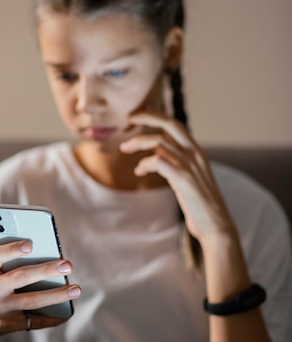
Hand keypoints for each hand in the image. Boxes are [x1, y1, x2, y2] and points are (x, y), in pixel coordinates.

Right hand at [0, 240, 80, 338]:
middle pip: (19, 277)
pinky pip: (33, 321)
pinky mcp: (6, 325)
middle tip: (67, 265)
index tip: (30, 245)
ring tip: (76, 289)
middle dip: (45, 270)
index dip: (11, 249)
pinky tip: (66, 313)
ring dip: (56, 295)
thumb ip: (8, 262)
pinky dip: (52, 318)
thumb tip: (47, 256)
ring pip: (31, 301)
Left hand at [120, 110, 235, 243]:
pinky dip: (144, 163)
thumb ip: (178, 165)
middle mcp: (195, 153)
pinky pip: (158, 161)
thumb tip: (159, 158)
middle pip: (170, 124)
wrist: (216, 225)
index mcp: (197, 152)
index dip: (156, 116)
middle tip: (128, 119)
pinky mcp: (183, 179)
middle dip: (147, 117)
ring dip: (137, 142)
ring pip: (159, 142)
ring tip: (124, 149)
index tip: (139, 115)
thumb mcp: (190, 179)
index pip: (176, 125)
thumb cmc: (201, 205)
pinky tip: (139, 172)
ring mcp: (190, 165)